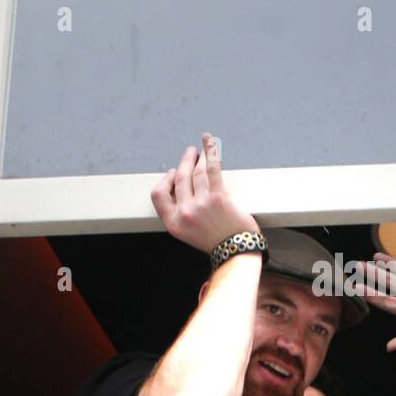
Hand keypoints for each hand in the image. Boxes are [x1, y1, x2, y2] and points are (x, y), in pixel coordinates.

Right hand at [151, 133, 258, 253]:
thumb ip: (182, 214)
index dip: (165, 180)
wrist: (237, 253)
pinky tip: (210, 142)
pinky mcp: (218, 197)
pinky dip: (210, 152)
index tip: (173, 173)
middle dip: (184, 162)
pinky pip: (212, 169)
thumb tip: (184, 192)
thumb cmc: (218, 243)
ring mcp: (200, 204)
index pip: (158, 195)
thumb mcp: (189, 234)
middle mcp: (184, 213)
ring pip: (195, 172)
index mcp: (174, 223)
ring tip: (201, 151)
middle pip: (179, 179)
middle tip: (189, 154)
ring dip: (198, 158)